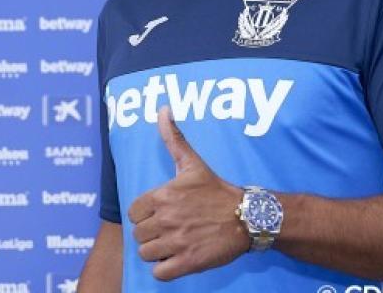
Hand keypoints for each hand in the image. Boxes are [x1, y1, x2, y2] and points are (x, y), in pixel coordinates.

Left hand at [127, 106, 248, 280]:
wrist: (248, 216)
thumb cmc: (217, 190)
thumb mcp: (192, 162)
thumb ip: (173, 138)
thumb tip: (163, 109)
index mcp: (162, 197)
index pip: (133, 213)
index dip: (144, 215)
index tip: (159, 214)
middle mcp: (166, 220)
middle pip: (138, 235)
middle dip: (151, 234)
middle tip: (168, 230)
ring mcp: (176, 242)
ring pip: (146, 254)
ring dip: (156, 252)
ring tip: (172, 244)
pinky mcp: (188, 262)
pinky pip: (160, 272)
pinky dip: (164, 269)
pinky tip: (176, 259)